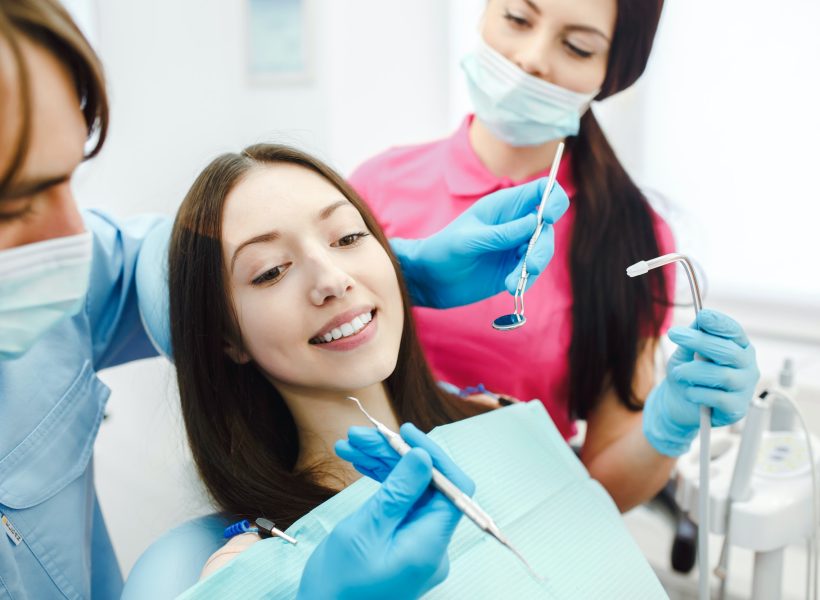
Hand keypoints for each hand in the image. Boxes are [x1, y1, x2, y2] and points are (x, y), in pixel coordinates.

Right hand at [297, 443, 473, 599]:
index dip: (432, 454)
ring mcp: (417, 545)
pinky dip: (379, 483)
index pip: (452, 487)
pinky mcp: (402, 544)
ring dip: (381, 464)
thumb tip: (424, 456)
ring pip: (408, 491)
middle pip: (425, 484)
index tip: (404, 432)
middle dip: (393, 455)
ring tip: (349, 445)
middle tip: (358, 436)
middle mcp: (431, 543)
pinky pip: (398, 505)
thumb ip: (398, 493)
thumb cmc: (339, 585)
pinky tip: (357, 464)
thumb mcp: (365, 531)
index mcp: (431, 543)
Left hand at [391, 178, 569, 307]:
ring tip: (512, 282)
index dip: (553, 199)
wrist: (431, 280)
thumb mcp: (469, 240)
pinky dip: (526, 281)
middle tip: (531, 266)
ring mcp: (515, 246)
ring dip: (534, 267)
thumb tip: (535, 221)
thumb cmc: (444, 249)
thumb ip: (501, 233)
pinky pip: (532, 272)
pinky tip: (510, 287)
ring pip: (542, 251)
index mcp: (504, 205)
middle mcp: (515, 223)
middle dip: (543, 247)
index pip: (542, 191)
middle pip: (547, 227)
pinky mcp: (514, 269)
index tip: (549, 217)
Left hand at [643, 309, 759, 455]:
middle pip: (729, 352)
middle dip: (700, 341)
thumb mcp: (686, 352)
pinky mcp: (736, 409)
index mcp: (738, 348)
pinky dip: (697, 393)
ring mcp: (745, 389)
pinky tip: (689, 392)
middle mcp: (747, 367)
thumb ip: (694, 337)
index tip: (703, 315)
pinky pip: (717, 398)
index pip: (735, 332)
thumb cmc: (686, 374)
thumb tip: (701, 319)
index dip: (720, 323)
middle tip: (674, 333)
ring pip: (722, 375)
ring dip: (693, 371)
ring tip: (678, 372)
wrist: (678, 404)